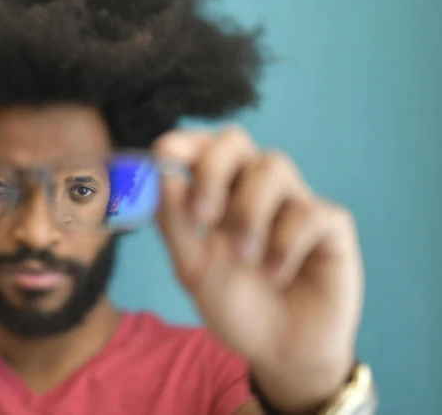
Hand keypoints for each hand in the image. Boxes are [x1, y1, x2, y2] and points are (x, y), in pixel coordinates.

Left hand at [153, 126, 363, 411]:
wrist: (280, 352)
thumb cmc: (235, 305)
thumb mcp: (192, 268)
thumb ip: (174, 223)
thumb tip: (163, 175)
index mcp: (218, 193)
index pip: (201, 147)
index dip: (183, 142)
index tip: (164, 155)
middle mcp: (255, 189)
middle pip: (235, 141)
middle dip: (213, 171)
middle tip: (203, 217)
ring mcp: (293, 203)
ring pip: (273, 166)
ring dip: (250, 213)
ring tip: (245, 259)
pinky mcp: (331, 226)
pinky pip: (309, 211)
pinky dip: (286, 245)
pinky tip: (277, 275)